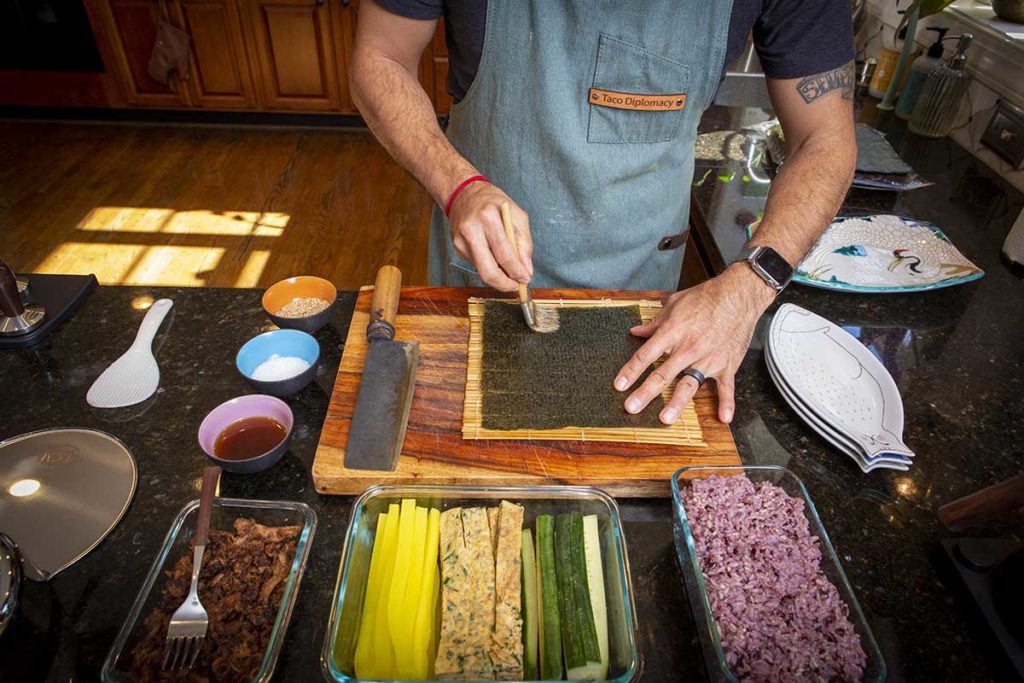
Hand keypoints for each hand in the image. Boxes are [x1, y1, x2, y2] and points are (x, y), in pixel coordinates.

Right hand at [448, 181, 532, 290]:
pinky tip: (492, 255)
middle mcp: (472, 230)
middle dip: (505, 284)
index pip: (504, 254)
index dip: (516, 272)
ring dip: (498, 277)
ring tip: (509, 273)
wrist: (464, 193)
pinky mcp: (457, 248)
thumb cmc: (493, 202)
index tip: (525, 279)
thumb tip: (526, 269)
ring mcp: (460, 240)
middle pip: (488, 270)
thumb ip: (524, 243)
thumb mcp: (517, 215)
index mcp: (488, 218)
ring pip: (481, 271)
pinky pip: (477, 264)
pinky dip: (489, 265)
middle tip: (516, 285)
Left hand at [614, 264, 774, 424]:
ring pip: (689, 384)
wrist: (738, 294)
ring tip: (665, 418)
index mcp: (673, 333)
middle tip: (631, 407)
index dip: (630, 371)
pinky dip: (726, 402)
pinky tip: (723, 417)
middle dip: (645, 393)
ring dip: (677, 403)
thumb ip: (655, 322)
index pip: (646, 355)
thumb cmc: (706, 297)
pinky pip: (726, 386)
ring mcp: (708, 358)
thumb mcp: (674, 304)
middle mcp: (688, 348)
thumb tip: (636, 332)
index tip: (619, 385)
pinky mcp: (727, 364)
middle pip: (663, 374)